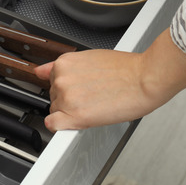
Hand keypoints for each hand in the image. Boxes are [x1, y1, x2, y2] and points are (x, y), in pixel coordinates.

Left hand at [34, 29, 185, 130]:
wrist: (145, 78)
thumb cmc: (126, 69)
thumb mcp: (89, 57)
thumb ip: (63, 67)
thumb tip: (40, 71)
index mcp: (64, 63)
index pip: (51, 81)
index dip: (67, 88)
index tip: (77, 90)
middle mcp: (61, 79)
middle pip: (54, 96)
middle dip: (70, 99)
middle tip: (92, 96)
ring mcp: (66, 97)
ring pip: (57, 111)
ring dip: (71, 111)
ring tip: (95, 104)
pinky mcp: (75, 116)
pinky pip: (54, 125)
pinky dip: (61, 127)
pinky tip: (77, 121)